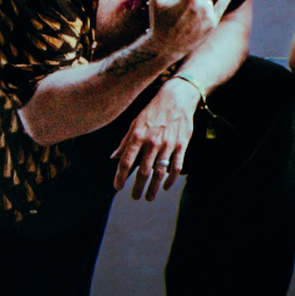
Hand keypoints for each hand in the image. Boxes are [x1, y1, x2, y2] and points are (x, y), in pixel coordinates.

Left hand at [116, 74, 202, 200]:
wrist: (177, 98)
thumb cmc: (153, 111)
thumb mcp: (135, 123)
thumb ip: (124, 142)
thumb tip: (113, 158)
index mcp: (138, 136)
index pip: (126, 161)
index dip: (120, 176)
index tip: (117, 187)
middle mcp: (152, 142)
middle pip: (143, 171)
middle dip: (137, 187)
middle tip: (135, 197)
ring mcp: (168, 145)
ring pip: (159, 172)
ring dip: (153, 188)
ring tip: (148, 197)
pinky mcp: (181, 145)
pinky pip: (176, 167)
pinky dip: (171, 179)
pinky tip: (166, 186)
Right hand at [138, 0, 224, 67]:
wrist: (165, 47)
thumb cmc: (159, 22)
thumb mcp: (156, 0)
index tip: (175, 4)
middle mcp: (201, 4)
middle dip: (189, 0)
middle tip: (178, 14)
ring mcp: (209, 14)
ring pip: (205, 0)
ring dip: (198, 5)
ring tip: (186, 20)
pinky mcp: (213, 23)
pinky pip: (222, 5)